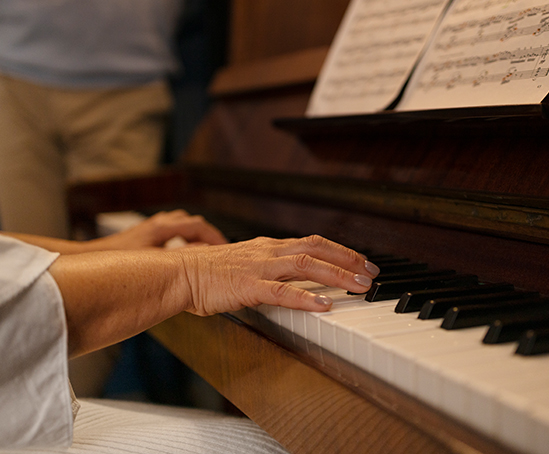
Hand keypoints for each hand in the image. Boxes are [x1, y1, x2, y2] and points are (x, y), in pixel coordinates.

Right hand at [49, 233, 378, 356]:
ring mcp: (258, 267)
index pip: (313, 242)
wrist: (175, 274)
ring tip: (361, 287)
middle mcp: (267, 251)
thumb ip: (268, 270)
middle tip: (373, 274)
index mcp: (267, 247)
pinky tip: (325, 306)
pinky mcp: (247, 286)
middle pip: (317, 249)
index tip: (363, 262)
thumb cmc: (205, 274)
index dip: (341, 251)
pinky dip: (306, 298)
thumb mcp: (243, 266)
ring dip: (337, 275)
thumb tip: (292, 280)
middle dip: (349, 260)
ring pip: (306, 266)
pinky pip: (282, 292)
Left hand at [89, 209, 227, 250]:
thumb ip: (180, 257)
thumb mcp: (154, 261)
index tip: (226, 248)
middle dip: (208, 235)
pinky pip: (171, 232)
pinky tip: (180, 255)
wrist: (92, 257)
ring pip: (181, 225)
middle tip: (219, 249)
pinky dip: (181, 240)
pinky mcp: (145, 236)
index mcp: (163, 227)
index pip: (198, 225)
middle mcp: (158, 224)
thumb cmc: (118, 259)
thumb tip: (203, 252)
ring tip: (204, 251)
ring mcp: (152, 228)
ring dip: (194, 235)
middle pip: (192, 222)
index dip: (215, 236)